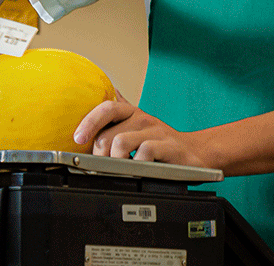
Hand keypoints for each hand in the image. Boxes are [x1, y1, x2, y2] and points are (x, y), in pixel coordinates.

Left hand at [73, 93, 207, 166]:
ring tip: (121, 170)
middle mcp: (143, 118)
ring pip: (121, 143)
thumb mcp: (137, 127)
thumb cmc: (161, 143)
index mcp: (132, 113)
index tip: (77, 138)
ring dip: (115, 161)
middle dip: (99, 156)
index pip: (107, 108)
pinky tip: (141, 170)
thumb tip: (97, 103)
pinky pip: (144, 153)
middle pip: (108, 134)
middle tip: (103, 167)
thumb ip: (118, 117)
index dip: (89, 121)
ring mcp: (156, 131)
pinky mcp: (169, 147)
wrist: (196, 151)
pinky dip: (137, 165)